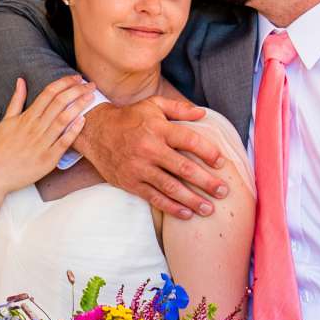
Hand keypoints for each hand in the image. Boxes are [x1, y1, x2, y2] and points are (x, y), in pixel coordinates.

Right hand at [0, 76, 92, 194]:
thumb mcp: (5, 121)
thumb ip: (16, 100)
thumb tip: (21, 81)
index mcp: (26, 117)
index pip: (48, 93)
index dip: (64, 83)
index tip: (76, 78)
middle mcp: (35, 128)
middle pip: (59, 102)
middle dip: (77, 90)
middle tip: (90, 84)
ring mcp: (42, 143)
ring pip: (64, 119)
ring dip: (79, 106)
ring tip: (91, 97)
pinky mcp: (47, 159)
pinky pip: (63, 143)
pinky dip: (73, 131)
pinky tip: (83, 120)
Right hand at [79, 95, 230, 219]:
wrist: (95, 131)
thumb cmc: (129, 118)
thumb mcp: (153, 105)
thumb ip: (179, 109)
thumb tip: (203, 114)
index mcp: (159, 129)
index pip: (190, 141)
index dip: (208, 152)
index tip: (221, 163)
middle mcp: (150, 149)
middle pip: (184, 168)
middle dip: (207, 182)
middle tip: (223, 192)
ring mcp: (139, 168)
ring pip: (171, 187)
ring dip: (192, 200)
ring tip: (209, 209)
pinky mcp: (131, 183)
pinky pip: (154, 198)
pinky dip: (171, 208)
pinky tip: (186, 214)